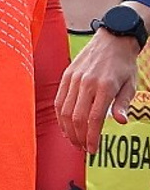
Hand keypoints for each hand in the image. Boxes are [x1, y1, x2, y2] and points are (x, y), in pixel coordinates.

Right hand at [59, 28, 143, 154]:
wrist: (112, 40)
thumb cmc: (123, 64)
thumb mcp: (130, 84)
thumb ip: (123, 104)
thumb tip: (120, 122)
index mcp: (105, 86)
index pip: (94, 119)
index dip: (92, 137)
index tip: (93, 150)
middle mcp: (86, 83)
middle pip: (77, 118)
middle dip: (79, 137)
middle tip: (83, 148)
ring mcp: (73, 79)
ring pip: (64, 111)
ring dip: (68, 130)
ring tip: (74, 140)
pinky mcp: (66, 77)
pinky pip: (59, 101)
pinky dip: (60, 117)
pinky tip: (66, 126)